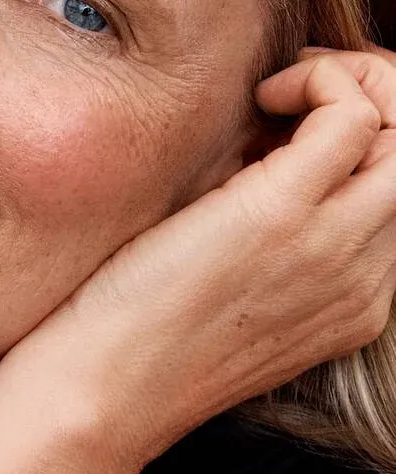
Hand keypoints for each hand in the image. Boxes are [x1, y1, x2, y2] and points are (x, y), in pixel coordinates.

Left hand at [0, 44, 395, 469]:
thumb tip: (262, 147)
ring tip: (280, 90)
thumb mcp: (231, 288)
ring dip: (350, 84)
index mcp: (354, 302)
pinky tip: (263, 96)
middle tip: (297, 90)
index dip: (360, 142)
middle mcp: (363, 280)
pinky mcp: (282, 215)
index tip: (293, 123)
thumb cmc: (139, 339)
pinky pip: (353, 114)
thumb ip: (267, 232)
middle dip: (373, 100)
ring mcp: (332, 248)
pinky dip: (319, 80)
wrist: (104, 394)